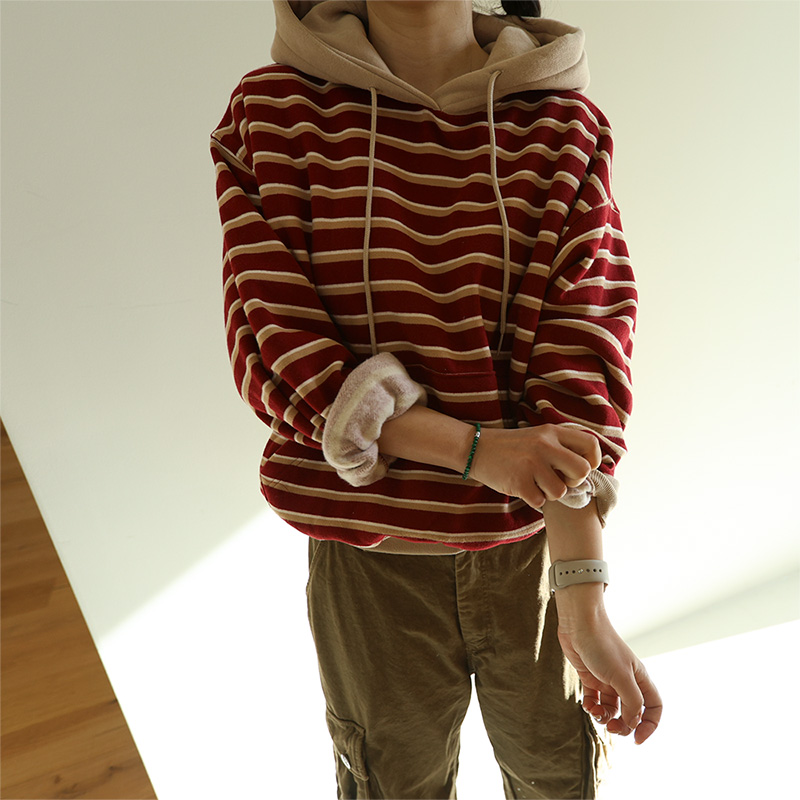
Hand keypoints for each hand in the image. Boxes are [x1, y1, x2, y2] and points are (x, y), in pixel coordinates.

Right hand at [470, 424, 600, 507]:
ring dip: (550, 493)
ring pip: (560, 491)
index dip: (593, 460)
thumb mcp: (538, 436)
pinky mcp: (519, 482)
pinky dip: (533, 499)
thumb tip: (587, 469)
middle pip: (582, 471)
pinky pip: (540, 501)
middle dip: (574, 481)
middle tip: (559, 480)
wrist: (476, 448)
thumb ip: (561, 446)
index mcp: (552, 432)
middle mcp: (545, 445)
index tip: (580, 469)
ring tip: (536, 483)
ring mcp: (531, 464)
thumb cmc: (512, 447)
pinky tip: (523, 488)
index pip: (590, 444)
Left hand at [556, 602, 662, 743]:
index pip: (654, 708)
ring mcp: (608, 679)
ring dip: (604, 716)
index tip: (636, 739)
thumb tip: (632, 723)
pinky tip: (586, 704)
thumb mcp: (621, 677)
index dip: (649, 725)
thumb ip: (631, 702)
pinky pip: (595, 700)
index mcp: (639, 679)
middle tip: (610, 728)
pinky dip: (591, 706)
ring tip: (595, 713)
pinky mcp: (590, 676)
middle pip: (631, 712)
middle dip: (622, 725)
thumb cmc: (602, 646)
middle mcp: (626, 681)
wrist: (579, 624)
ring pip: (611, 708)